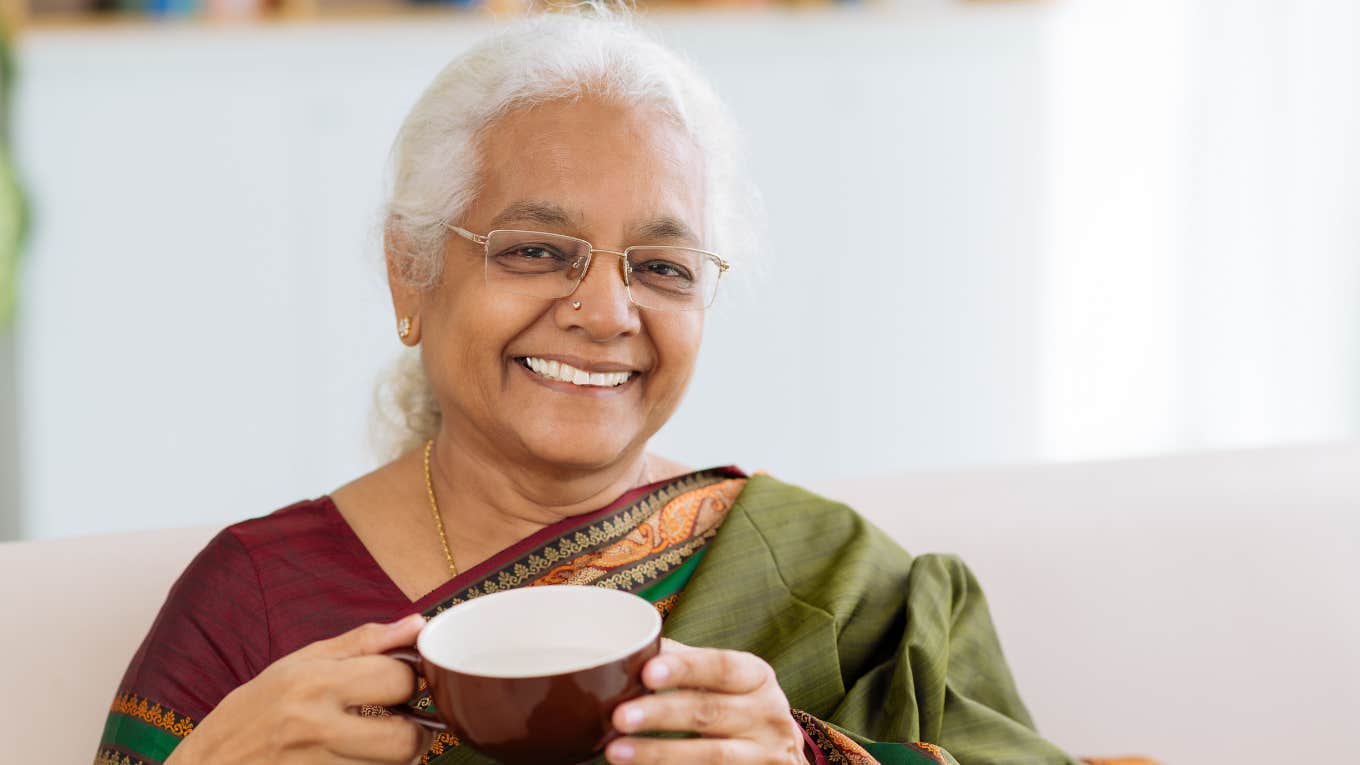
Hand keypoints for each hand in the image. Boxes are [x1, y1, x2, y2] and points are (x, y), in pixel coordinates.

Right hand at [165, 615, 431, 764]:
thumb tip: (418, 624)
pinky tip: (356, 759)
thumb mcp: (298, 663)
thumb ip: (364, 643)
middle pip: (406, 740)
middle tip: (404, 723)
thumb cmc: (252, 712)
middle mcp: (316, 728)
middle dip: (417, 732)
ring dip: (397, 757)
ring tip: (375, 742)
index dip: (411, 678)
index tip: (403, 682)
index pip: (398, 679)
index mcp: (314, 683)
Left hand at [606, 638, 807, 764]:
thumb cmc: (741, 708)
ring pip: (710, 755)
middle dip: (661, 714)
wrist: (779, 756)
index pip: (721, 667)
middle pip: (709, 712)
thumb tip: (634, 649)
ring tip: (616, 751)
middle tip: (620, 716)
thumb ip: (688, 665)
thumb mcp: (729, 682)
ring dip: (659, 753)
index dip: (685, 669)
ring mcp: (763, 755)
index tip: (647, 672)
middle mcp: (767, 715)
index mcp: (756, 677)